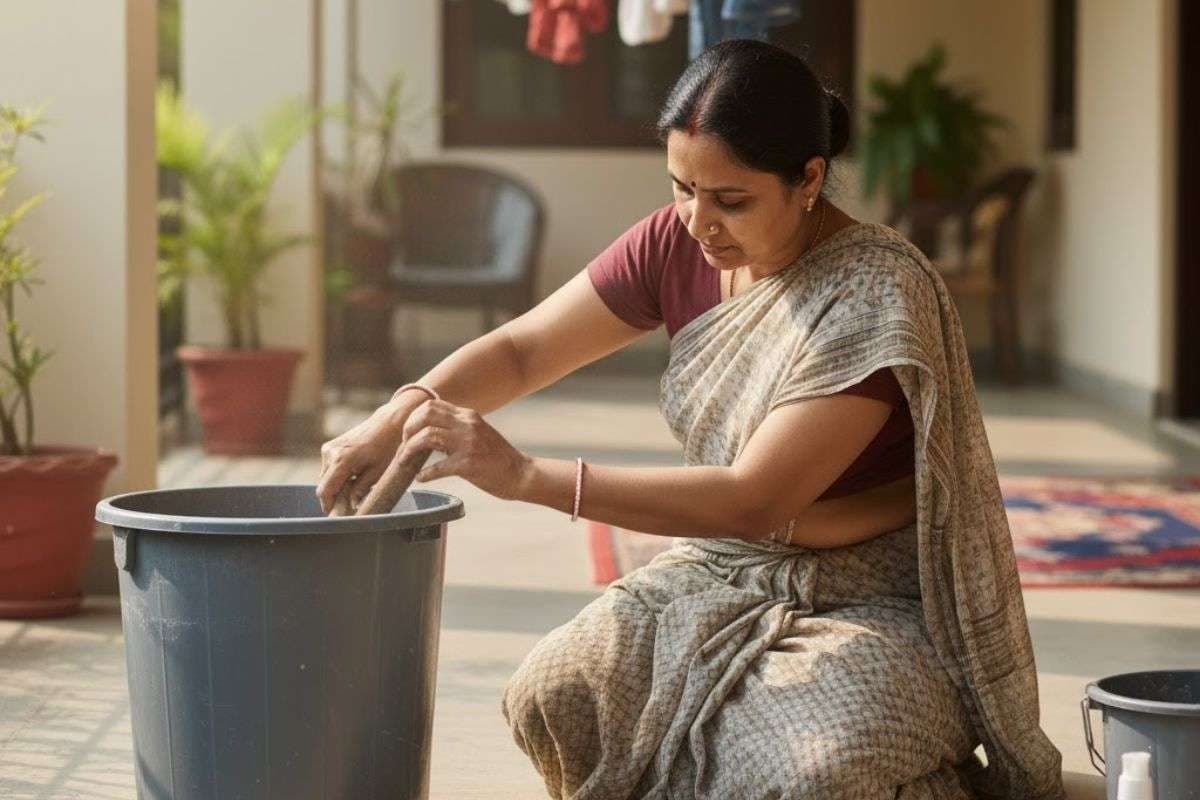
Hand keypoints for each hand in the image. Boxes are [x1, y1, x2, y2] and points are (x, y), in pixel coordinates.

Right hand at [315, 398, 414, 512]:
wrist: (389, 423)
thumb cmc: (387, 446)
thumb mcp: (378, 472)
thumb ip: (361, 490)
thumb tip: (351, 505)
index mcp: (341, 460)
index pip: (325, 490)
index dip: (329, 505)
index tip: (336, 514)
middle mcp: (330, 453)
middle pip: (324, 485)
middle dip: (334, 496)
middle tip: (349, 504)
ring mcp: (329, 448)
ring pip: (326, 477)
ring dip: (337, 485)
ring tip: (355, 488)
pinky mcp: (331, 446)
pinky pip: (329, 467)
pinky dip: (338, 475)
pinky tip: (354, 476)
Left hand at [399, 399, 530, 499]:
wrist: (522, 474)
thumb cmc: (497, 458)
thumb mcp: (477, 434)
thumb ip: (457, 429)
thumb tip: (428, 434)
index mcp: (469, 415)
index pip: (431, 405)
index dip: (413, 418)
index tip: (408, 434)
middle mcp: (468, 424)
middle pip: (425, 415)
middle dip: (408, 430)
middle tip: (404, 446)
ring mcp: (469, 443)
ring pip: (427, 437)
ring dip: (410, 450)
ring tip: (405, 462)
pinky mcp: (469, 464)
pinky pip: (438, 467)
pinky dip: (425, 474)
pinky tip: (420, 478)